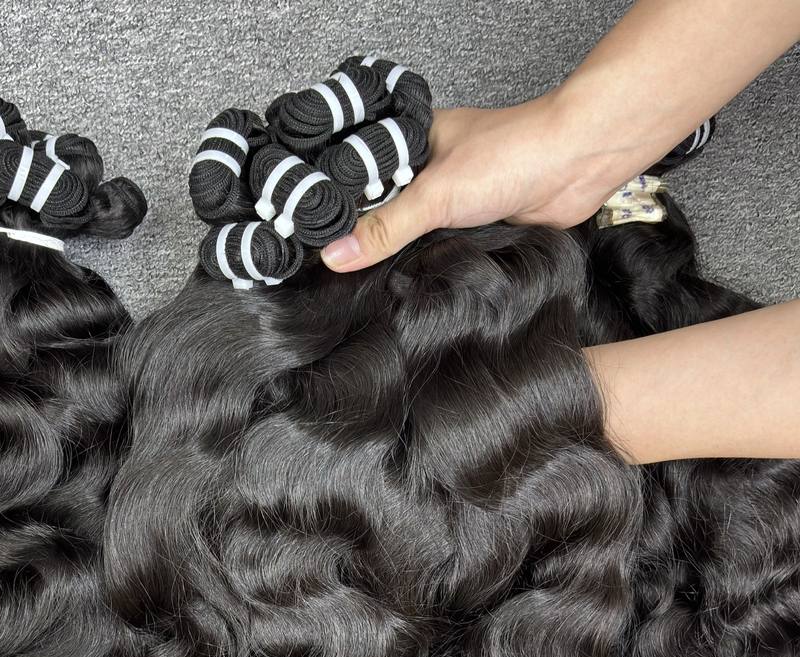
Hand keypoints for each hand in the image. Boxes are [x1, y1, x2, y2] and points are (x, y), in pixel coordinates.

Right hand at [320, 95, 624, 271]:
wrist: (577, 167)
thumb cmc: (514, 153)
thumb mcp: (434, 195)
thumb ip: (385, 229)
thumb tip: (337, 255)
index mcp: (409, 143)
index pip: (357, 179)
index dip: (335, 210)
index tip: (313, 243)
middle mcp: (427, 170)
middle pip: (382, 212)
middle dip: (368, 238)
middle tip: (339, 269)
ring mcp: (449, 200)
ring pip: (410, 234)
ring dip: (401, 254)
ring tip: (369, 279)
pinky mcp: (470, 226)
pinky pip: (438, 251)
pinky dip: (430, 264)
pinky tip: (414, 279)